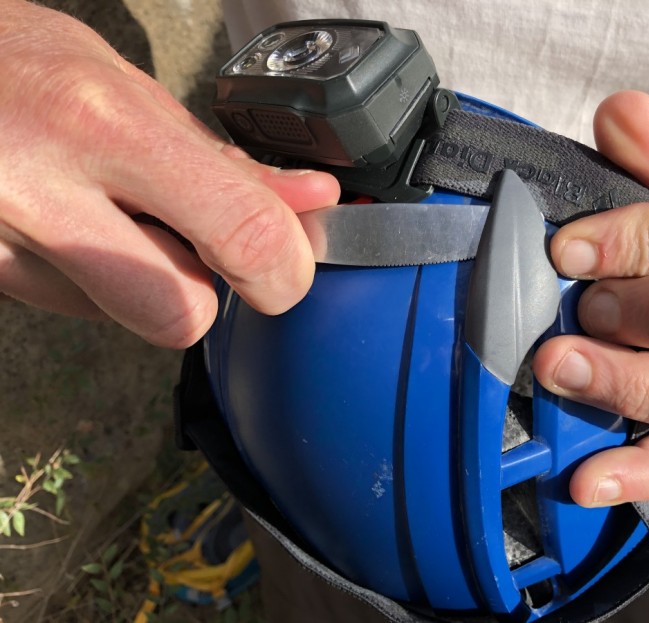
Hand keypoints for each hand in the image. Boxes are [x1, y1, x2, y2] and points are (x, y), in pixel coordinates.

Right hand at [0, 2, 338, 347]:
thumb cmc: (21, 66)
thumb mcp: (132, 91)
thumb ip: (225, 162)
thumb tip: (310, 203)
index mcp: (102, 126)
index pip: (239, 232)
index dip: (285, 267)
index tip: (290, 264)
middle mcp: (42, 196)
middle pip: (180, 314)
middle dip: (208, 290)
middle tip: (201, 241)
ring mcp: (5, 250)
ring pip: (132, 321)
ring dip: (150, 282)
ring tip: (115, 215)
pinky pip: (84, 312)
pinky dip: (102, 284)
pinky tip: (80, 230)